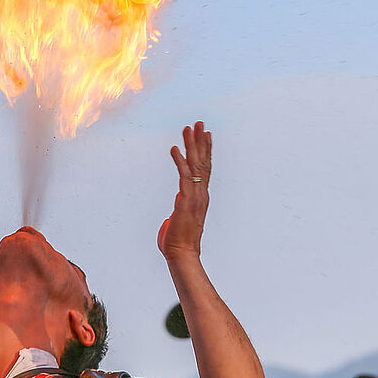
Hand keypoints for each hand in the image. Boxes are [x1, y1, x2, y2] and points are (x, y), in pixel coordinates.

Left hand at [158, 121, 211, 261]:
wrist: (182, 255)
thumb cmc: (177, 243)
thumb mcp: (177, 224)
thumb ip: (176, 216)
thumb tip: (171, 218)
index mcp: (200, 198)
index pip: (204, 170)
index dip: (206, 152)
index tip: (206, 135)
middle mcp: (200, 194)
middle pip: (203, 162)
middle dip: (201, 141)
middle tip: (199, 123)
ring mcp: (195, 196)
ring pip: (195, 165)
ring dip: (192, 145)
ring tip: (189, 127)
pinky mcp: (185, 199)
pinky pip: (183, 175)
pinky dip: (178, 160)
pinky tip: (174, 148)